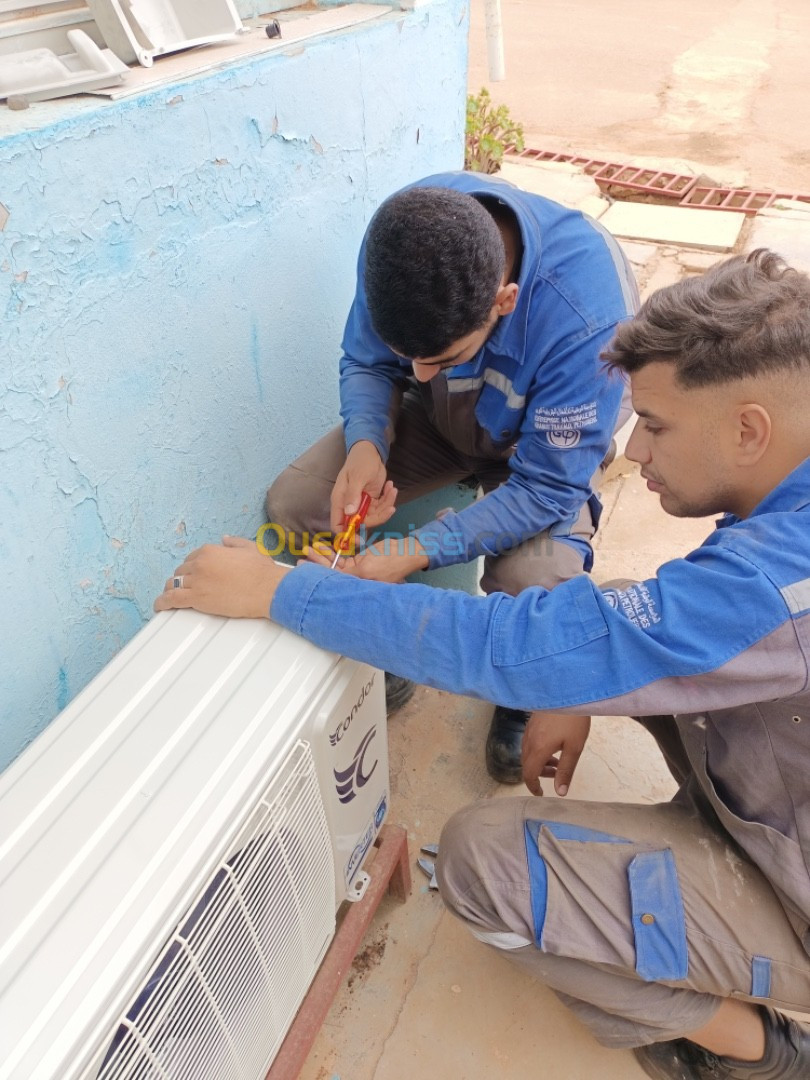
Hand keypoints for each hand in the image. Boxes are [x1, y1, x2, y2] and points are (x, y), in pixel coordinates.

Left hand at [154, 536, 290, 618]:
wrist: (268, 590)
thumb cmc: (262, 572)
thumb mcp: (250, 548)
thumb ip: (234, 542)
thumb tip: (225, 539)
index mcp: (211, 550)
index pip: (193, 558)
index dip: (193, 567)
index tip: (196, 574)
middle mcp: (200, 564)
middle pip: (182, 571)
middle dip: (184, 578)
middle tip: (187, 586)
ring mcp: (196, 581)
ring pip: (174, 584)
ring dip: (172, 589)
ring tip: (170, 596)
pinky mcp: (196, 598)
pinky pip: (171, 599)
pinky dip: (162, 602)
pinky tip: (159, 605)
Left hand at [305, 535, 428, 583]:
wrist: (408, 551)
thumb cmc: (390, 560)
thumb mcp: (366, 567)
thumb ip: (348, 574)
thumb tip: (330, 578)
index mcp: (359, 586)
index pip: (334, 581)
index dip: (318, 572)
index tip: (303, 567)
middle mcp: (357, 581)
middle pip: (332, 572)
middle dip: (317, 562)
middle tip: (303, 555)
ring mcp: (359, 572)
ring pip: (336, 564)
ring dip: (323, 555)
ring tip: (310, 548)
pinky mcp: (361, 564)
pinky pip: (344, 559)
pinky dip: (334, 552)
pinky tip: (323, 547)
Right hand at [331, 441, 391, 529]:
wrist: (370, 452)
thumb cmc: (360, 461)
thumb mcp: (357, 476)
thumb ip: (353, 494)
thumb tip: (350, 512)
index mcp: (340, 500)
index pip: (338, 524)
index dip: (347, 535)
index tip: (360, 540)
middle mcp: (349, 505)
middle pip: (361, 523)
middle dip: (378, 518)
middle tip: (390, 508)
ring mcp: (361, 503)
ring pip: (374, 516)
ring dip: (386, 505)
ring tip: (392, 490)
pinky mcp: (372, 500)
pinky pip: (381, 508)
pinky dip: (388, 499)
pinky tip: (391, 487)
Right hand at [521, 711, 590, 796]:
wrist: (567, 690)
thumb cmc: (573, 720)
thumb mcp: (574, 748)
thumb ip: (566, 771)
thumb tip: (560, 792)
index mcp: (538, 749)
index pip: (529, 774)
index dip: (533, 786)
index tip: (541, 794)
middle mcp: (529, 740)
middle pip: (527, 764)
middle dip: (539, 774)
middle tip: (556, 775)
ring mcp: (529, 730)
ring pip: (528, 753)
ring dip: (540, 762)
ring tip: (558, 761)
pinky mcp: (532, 721)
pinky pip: (530, 742)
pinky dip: (538, 751)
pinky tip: (553, 746)